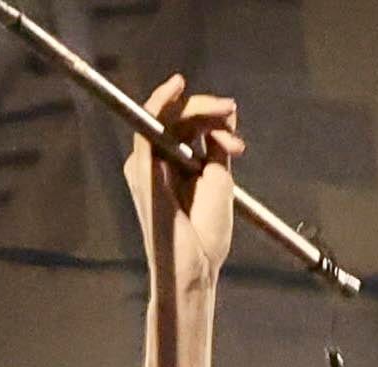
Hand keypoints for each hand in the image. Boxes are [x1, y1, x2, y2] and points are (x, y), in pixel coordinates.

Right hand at [125, 76, 242, 284]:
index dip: (211, 118)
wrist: (195, 267)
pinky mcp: (142, 167)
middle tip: (230, 110)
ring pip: (167, 116)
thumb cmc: (206, 237)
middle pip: (178, 117)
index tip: (235, 129)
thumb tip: (224, 118)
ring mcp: (146, 163)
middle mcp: (156, 161)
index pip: (187, 125)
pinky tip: (176, 88)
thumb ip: (216, 147)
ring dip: (197, 107)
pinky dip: (161, 102)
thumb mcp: (218, 181)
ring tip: (224, 110)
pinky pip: (147, 124)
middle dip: (207, 109)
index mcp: (174, 166)